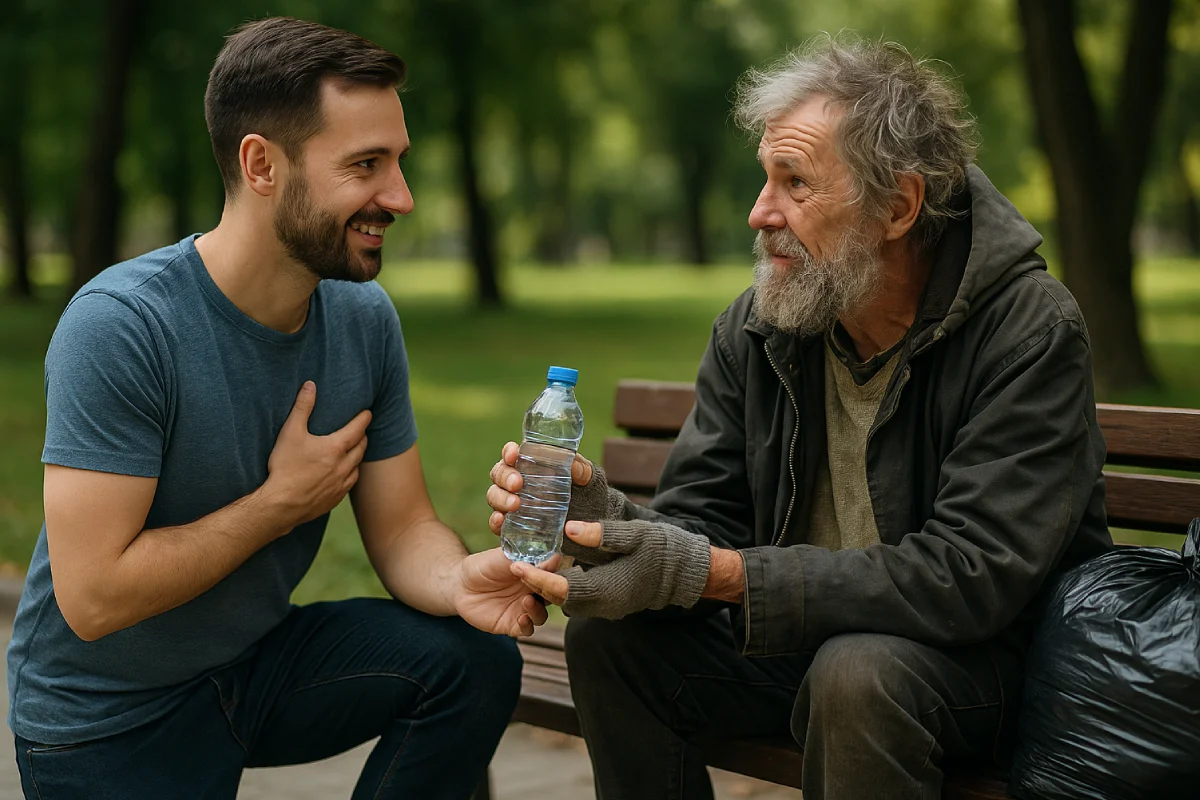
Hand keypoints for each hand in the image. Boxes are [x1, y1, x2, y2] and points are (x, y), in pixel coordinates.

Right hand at [263, 381, 371, 527]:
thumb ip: (302, 407)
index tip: (368, 412)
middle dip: (362, 436)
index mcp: (335, 448)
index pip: (357, 429)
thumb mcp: (290, 432)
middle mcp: (343, 466)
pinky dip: (350, 475)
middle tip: (361, 430)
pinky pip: (348, 484)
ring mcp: (340, 485)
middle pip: (361, 447)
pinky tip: (344, 474)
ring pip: (357, 467)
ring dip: (357, 457)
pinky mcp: (334, 499)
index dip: (364, 419)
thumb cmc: (284, 467)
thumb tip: (310, 385)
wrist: (281, 505)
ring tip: (354, 451)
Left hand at [456, 548, 550, 636]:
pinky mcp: (512, 624)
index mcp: (534, 574)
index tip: (552, 566)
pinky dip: (528, 625)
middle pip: (550, 598)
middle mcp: (532, 593)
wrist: (460, 585)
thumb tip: (550, 557)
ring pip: (541, 615)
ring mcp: (522, 609)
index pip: (552, 576)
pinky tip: (522, 618)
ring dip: (538, 610)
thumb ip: (523, 558)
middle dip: (549, 593)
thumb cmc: (483, 566)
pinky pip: (526, 630)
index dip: (554, 573)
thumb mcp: (502, 557)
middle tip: (541, 585)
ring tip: (527, 600)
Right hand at [487, 441, 593, 535]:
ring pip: (494, 496)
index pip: (512, 455)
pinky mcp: (514, 525)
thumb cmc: (585, 493)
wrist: (590, 523)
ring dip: (500, 498)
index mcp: (530, 465)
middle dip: (505, 477)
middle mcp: (516, 483)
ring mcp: (513, 504)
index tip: (513, 454)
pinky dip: (495, 521)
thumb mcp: (588, 479)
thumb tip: (572, 464)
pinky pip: (497, 523)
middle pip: (499, 474)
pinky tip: (501, 520)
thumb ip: (582, 470)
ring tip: (515, 504)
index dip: (508, 452)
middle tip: (518, 484)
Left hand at [509, 519, 711, 618]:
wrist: (683, 573)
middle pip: (558, 599)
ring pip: (565, 601)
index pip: (562, 589)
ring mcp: (605, 608)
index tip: (515, 565)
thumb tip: (569, 527)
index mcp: (607, 589)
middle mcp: (603, 605)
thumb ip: (602, 534)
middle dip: (534, 582)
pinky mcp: (606, 604)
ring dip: (545, 586)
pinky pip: (576, 599)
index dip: (537, 578)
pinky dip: (560, 587)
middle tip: (513, 562)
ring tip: (526, 563)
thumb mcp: (635, 535)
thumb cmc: (661, 550)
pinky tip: (551, 567)